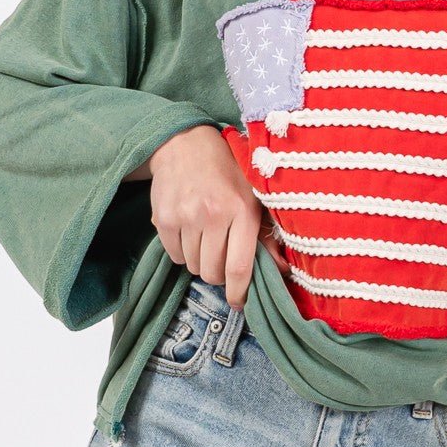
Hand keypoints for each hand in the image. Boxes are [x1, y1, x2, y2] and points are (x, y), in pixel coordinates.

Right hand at [147, 124, 287, 309]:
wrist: (185, 144)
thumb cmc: (228, 172)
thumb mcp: (255, 197)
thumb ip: (267, 236)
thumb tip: (282, 271)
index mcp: (242, 210)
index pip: (238, 267)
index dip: (238, 292)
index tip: (239, 302)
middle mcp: (213, 215)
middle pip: (213, 272)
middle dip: (219, 274)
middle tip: (222, 257)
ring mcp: (186, 217)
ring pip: (193, 266)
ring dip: (200, 261)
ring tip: (206, 238)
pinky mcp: (163, 218)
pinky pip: (174, 256)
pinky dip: (182, 253)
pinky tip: (190, 232)